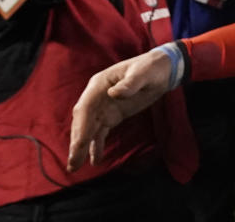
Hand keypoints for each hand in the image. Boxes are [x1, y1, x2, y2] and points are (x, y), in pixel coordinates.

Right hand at [67, 49, 170, 170]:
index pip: (85, 107)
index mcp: (99, 84)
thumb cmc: (151, 68)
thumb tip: (115, 94)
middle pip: (82, 121)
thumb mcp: (143, 73)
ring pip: (88, 129)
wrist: (161, 70)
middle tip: (73, 163)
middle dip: (77, 142)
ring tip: (76, 167)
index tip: (78, 144)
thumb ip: (130, 83)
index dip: (81, 126)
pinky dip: (96, 146)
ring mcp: (102, 107)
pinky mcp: (111, 115)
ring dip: (82, 147)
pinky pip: (100, 132)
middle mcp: (96, 96)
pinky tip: (95, 160)